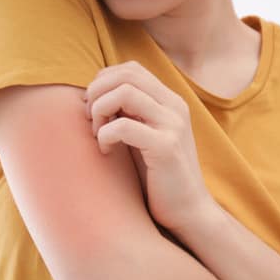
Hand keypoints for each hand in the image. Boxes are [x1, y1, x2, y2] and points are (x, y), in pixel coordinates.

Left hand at [84, 61, 212, 232]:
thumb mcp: (143, 135)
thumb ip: (128, 112)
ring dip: (100, 110)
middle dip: (97, 92)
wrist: (188, 211)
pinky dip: (105, 135)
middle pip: (125, 74)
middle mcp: (174, 106)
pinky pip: (123, 126)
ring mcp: (172, 125)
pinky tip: (106, 151)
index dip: (103, 81)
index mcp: (169, 101)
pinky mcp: (165, 148)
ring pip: (124, 92)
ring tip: (98, 134)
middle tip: (90, 120)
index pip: (130, 68)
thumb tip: (93, 94)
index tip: (94, 108)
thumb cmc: (158, 176)